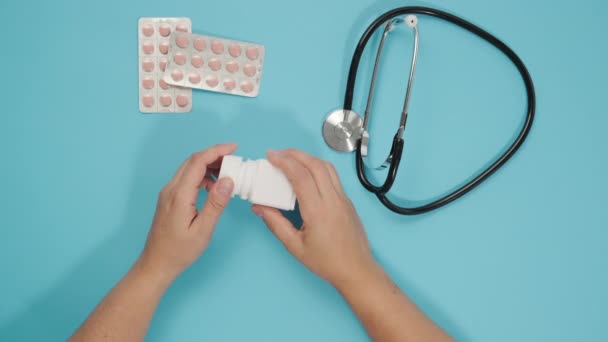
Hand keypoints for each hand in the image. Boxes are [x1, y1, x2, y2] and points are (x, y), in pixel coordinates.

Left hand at [139, 143, 236, 280]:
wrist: (156, 263)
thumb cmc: (180, 251)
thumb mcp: (203, 230)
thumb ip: (216, 204)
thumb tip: (228, 180)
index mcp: (179, 195)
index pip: (197, 162)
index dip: (216, 151)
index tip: (234, 148)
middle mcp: (171, 189)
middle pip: (192, 161)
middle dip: (214, 155)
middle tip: (234, 159)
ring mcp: (168, 193)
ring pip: (189, 168)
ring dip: (208, 165)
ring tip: (227, 173)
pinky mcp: (169, 198)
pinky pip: (186, 178)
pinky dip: (202, 176)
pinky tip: (213, 187)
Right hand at [251, 149, 377, 288]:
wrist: (356, 270)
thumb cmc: (326, 262)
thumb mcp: (295, 246)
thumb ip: (275, 223)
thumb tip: (259, 207)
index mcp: (318, 211)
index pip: (301, 176)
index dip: (284, 162)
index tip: (270, 156)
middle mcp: (333, 200)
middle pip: (316, 165)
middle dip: (295, 154)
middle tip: (278, 153)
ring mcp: (343, 199)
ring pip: (327, 168)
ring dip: (308, 158)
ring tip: (291, 159)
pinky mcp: (348, 201)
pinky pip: (333, 177)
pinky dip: (318, 168)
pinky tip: (307, 173)